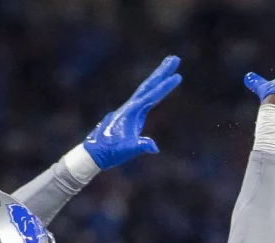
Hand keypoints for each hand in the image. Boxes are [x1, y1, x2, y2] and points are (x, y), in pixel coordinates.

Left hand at [81, 55, 182, 170]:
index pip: (151, 96)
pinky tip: (158, 87)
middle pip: (149, 85)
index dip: (165, 87)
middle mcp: (131, 106)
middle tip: (175, 58)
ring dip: (158, 77)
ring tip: (170, 66)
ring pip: (146, 89)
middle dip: (162, 72)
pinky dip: (153, 90)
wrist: (95, 152)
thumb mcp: (127, 150)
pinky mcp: (131, 114)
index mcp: (131, 112)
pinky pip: (145, 97)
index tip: (178, 76)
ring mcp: (130, 109)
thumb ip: (140, 146)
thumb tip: (154, 147)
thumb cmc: (111, 151)